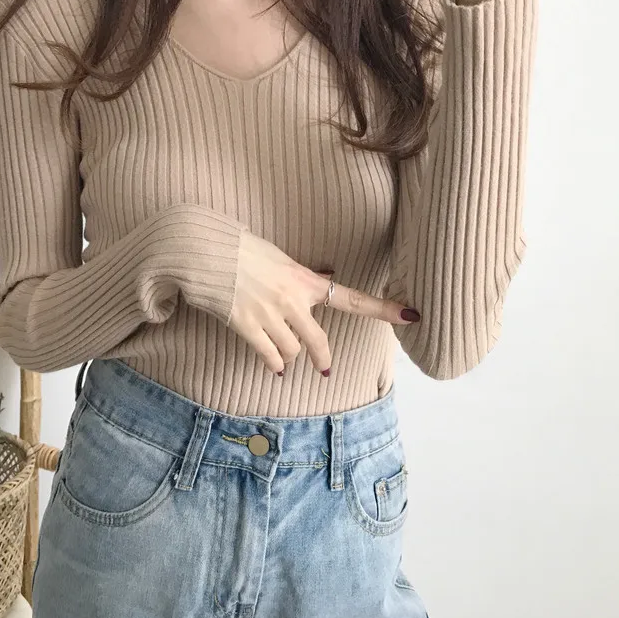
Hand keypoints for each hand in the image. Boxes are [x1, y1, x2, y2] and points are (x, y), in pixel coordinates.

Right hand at [231, 231, 419, 374]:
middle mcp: (292, 301)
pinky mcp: (247, 327)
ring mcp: (270, 316)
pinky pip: (269, 355)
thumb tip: (326, 277)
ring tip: (281, 353)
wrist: (207, 252)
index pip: (353, 298)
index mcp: (305, 280)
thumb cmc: (242, 249)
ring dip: (289, 355)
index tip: (411, 316)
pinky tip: (274, 366)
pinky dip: (273, 363)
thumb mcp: (281, 257)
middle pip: (318, 342)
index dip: (384, 309)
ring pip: (292, 351)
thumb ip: (304, 275)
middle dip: (322, 358)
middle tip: (324, 369)